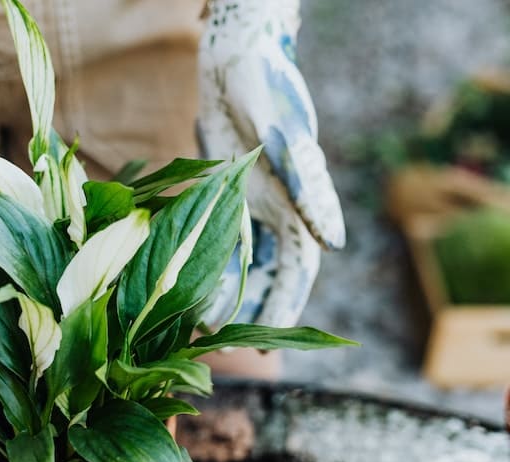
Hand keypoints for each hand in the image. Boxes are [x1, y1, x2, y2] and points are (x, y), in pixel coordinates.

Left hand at [198, 0, 344, 327]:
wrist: (235, 53)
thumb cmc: (260, 79)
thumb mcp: (280, 127)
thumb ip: (302, 178)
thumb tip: (332, 242)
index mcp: (300, 196)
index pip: (300, 263)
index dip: (287, 303)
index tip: (270, 341)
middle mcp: (281, 203)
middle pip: (275, 271)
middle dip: (260, 310)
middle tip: (240, 348)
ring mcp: (254, 199)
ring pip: (246, 259)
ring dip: (228, 291)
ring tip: (204, 324)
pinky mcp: (228, 190)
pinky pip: (221, 235)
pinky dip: (208, 261)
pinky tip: (188, 284)